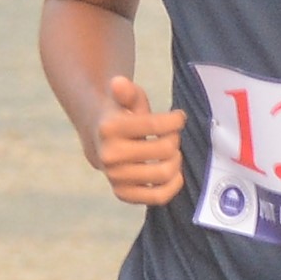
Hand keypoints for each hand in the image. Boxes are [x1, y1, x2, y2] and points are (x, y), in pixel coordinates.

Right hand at [87, 75, 187, 205]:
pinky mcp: (123, 194)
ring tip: (172, 153)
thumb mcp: (125, 99)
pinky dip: (172, 186)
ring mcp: (116, 177)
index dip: (175, 121)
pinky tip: (175, 174)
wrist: (101, 143)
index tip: (179, 118)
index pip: (154, 125)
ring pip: (163, 173)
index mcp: (109, 128)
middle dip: (175, 140)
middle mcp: (109, 155)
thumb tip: (118, 82)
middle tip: (172, 136)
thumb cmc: (121, 117)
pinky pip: (157, 197)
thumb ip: (126, 91)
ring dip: (176, 161)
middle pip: (164, 149)